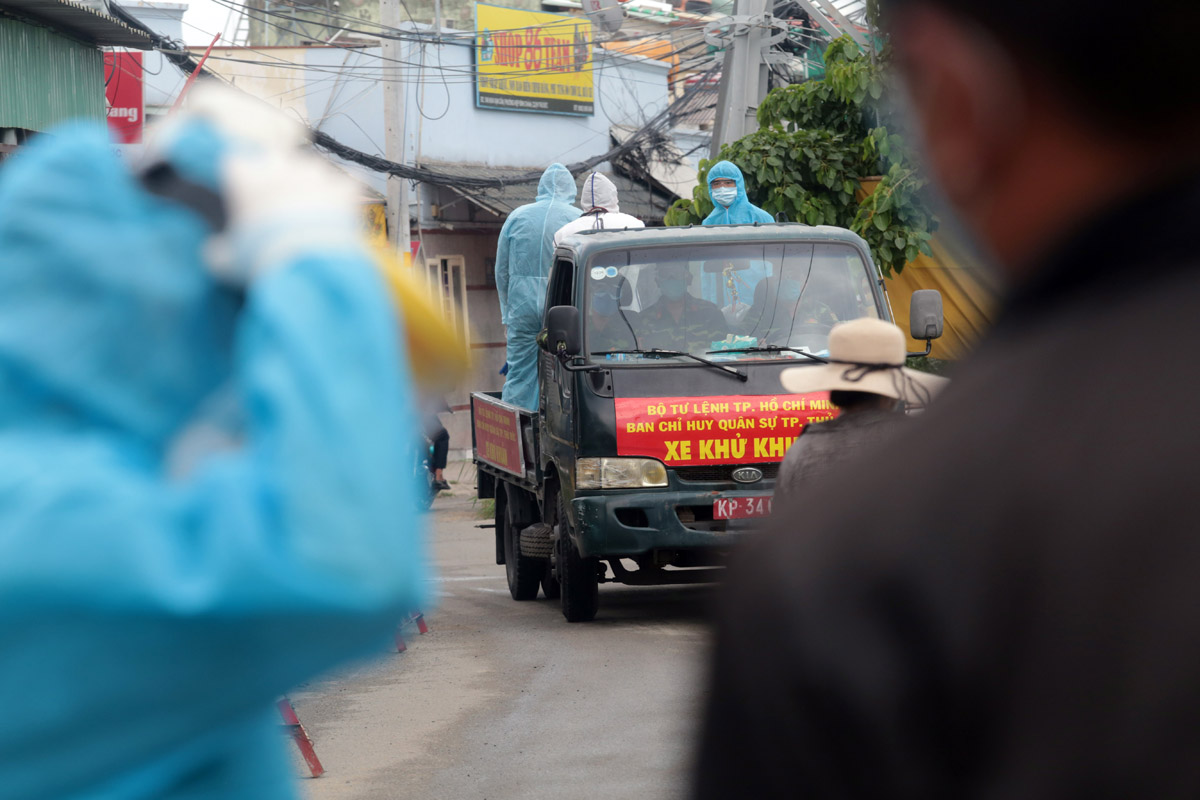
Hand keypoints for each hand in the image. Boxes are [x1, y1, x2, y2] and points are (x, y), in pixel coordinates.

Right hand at [143, 84, 365, 284]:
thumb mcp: (227, 262)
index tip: (244, 202)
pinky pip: (345, 185)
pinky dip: (342, 197)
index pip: (235, 165)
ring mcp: (315, 172)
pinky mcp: (344, 186)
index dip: (241, 183)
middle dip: (276, 178)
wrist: (312, 267)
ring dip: (310, 186)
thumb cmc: (263, 260)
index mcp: (243, 175)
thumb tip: (215, 252)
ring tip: (311, 215)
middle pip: (274, 160)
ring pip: (310, 170)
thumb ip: (218, 250)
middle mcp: (279, 164)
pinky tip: (339, 215)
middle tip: (279, 208)